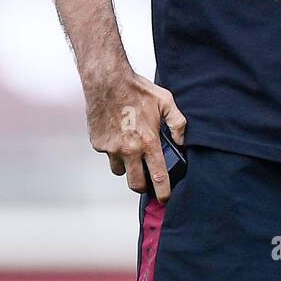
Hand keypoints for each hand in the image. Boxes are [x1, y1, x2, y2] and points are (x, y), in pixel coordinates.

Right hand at [86, 69, 186, 202]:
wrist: (107, 80)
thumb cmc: (136, 89)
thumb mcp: (165, 101)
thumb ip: (178, 123)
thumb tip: (182, 141)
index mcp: (148, 142)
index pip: (158, 178)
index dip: (164, 193)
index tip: (165, 199)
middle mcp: (129, 150)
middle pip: (136, 184)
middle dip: (143, 186)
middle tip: (147, 179)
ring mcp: (111, 148)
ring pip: (120, 170)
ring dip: (126, 166)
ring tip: (131, 151)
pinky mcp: (98, 143)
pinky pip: (107, 155)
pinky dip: (113, 150)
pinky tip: (117, 134)